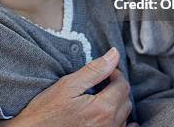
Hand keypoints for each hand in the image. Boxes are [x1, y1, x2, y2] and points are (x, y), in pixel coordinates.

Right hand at [0, 48, 132, 126]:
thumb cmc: (46, 111)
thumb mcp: (68, 85)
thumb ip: (95, 70)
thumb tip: (114, 54)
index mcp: (102, 108)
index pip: (123, 86)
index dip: (114, 74)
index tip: (103, 72)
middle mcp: (108, 125)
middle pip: (126, 101)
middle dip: (117, 88)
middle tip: (101, 83)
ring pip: (124, 116)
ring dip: (117, 104)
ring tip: (100, 98)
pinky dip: (121, 122)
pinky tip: (111, 117)